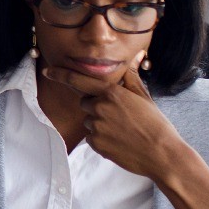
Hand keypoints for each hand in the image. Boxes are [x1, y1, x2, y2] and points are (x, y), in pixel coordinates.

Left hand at [41, 52, 184, 180]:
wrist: (161, 153)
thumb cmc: (155, 123)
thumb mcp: (144, 96)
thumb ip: (131, 76)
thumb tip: (135, 55)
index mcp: (111, 92)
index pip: (79, 80)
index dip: (61, 75)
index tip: (47, 71)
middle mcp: (100, 107)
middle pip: (86, 103)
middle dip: (96, 106)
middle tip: (119, 115)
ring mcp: (96, 126)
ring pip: (89, 121)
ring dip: (100, 123)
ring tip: (122, 130)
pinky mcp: (95, 144)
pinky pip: (91, 137)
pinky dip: (101, 138)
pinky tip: (119, 141)